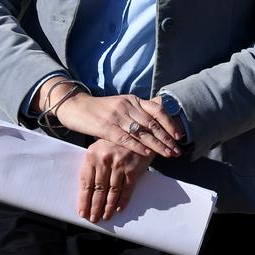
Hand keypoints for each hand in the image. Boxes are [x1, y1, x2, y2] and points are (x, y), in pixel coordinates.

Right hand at [34, 78, 182, 158]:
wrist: (75, 106)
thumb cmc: (100, 109)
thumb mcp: (121, 105)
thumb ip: (138, 111)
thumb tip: (158, 116)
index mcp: (133, 100)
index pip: (157, 110)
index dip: (169, 123)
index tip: (178, 136)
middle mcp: (127, 105)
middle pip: (152, 123)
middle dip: (167, 138)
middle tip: (177, 151)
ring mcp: (116, 116)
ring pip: (142, 132)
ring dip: (157, 145)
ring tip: (168, 155)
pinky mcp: (105, 126)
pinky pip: (125, 138)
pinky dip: (137, 146)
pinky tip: (146, 154)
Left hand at [78, 140, 153, 222]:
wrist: (137, 133)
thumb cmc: (115, 143)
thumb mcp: (99, 149)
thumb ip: (92, 166)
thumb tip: (85, 193)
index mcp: (92, 155)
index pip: (86, 183)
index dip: (84, 200)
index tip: (82, 212)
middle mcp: (104, 159)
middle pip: (98, 190)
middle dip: (95, 207)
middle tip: (93, 219)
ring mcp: (119, 164)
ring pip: (112, 192)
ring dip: (108, 207)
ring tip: (105, 216)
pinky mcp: (132, 169)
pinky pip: (126, 189)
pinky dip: (122, 201)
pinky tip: (119, 209)